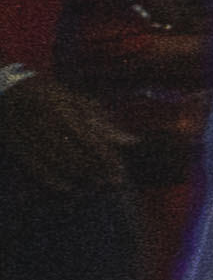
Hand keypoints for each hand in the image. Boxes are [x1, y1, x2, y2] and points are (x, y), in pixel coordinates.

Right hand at [0, 79, 125, 193]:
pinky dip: (53, 181)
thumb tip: (132, 142)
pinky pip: (37, 168)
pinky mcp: (19, 146)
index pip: (93, 143)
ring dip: (80, 178)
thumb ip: (104, 125)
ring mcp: (32, 137)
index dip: (108, 161)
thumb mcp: (81, 104)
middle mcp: (49, 126)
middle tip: (111, 184)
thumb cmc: (55, 97)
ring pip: (60, 164)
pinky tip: (68, 188)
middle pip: (78, 156)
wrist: (13, 92)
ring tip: (96, 186)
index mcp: (66, 113)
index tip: (119, 174)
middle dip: (97, 173)